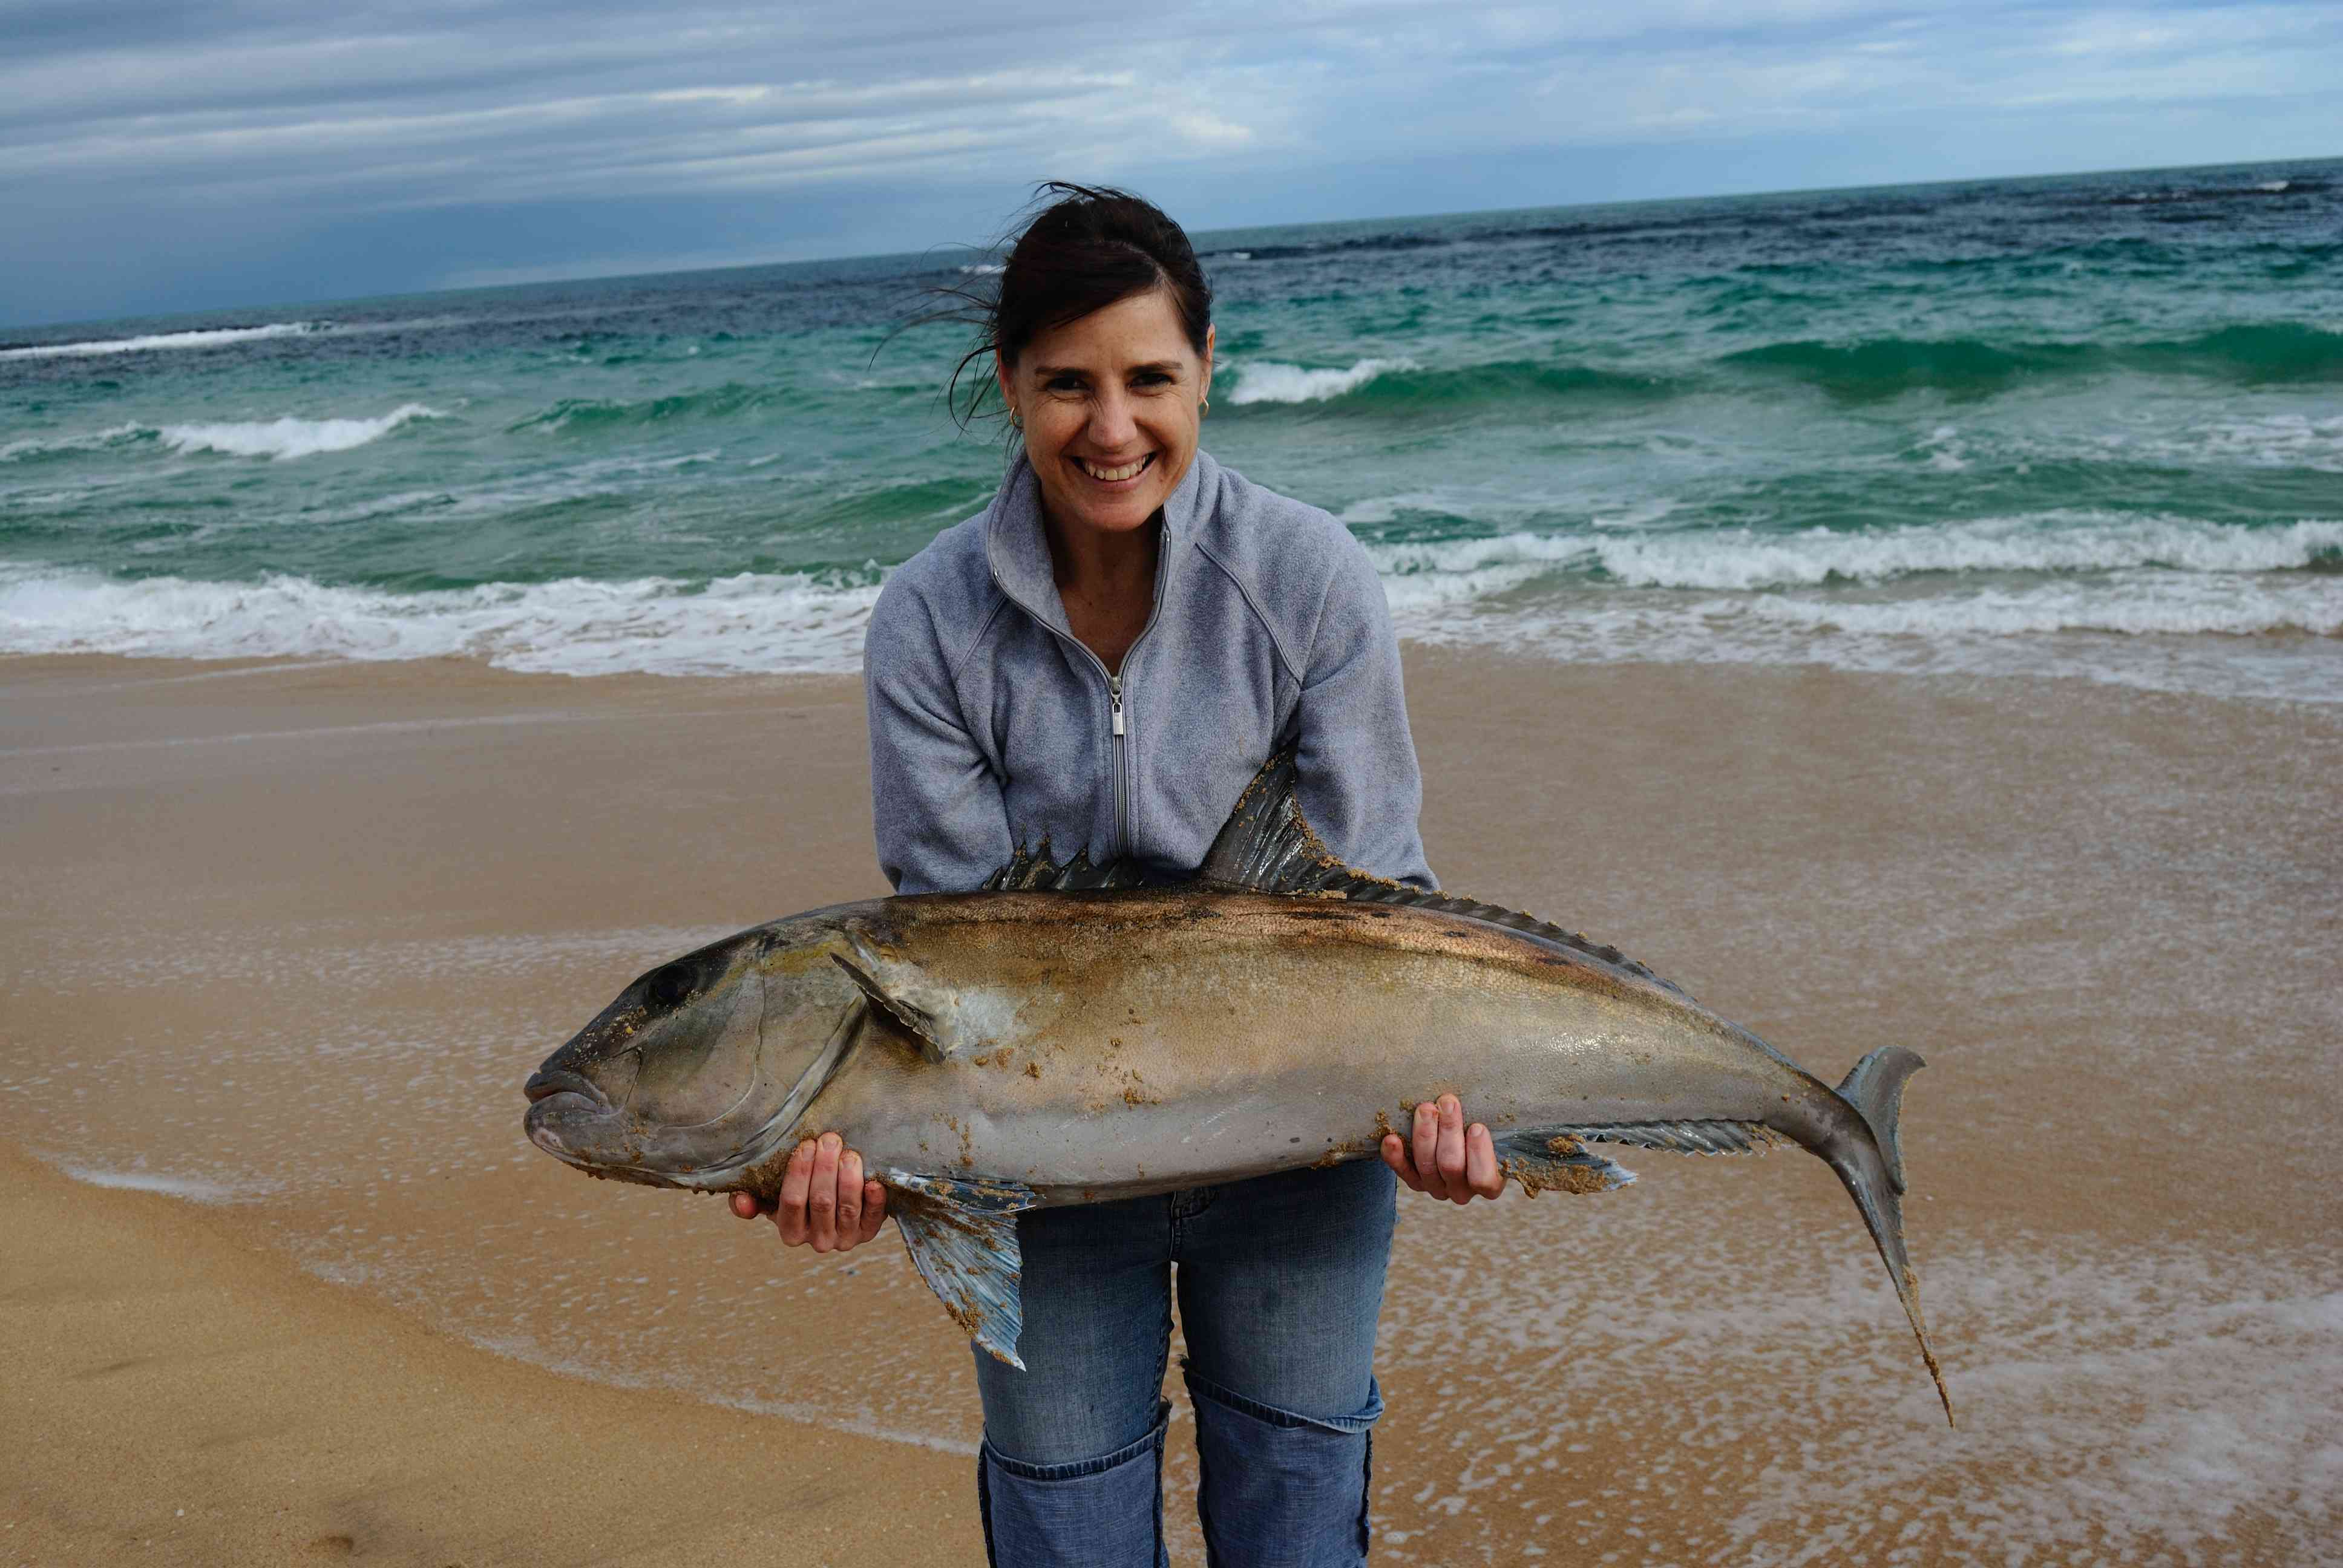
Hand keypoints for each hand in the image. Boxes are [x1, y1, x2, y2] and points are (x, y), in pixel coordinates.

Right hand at [728, 1133, 887, 1252]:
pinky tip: (873, 1181)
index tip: (806, 1145)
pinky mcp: (869, 1232)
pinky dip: (875, 1199)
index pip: (792, 1201)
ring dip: (849, 1178)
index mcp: (790, 1232)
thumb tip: (740, 1200)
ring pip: (847, 1207)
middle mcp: (818, 1240)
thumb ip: (753, 1199)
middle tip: (829, 1140)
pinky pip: (875, 1217)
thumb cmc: (802, 1197)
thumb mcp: (773, 1200)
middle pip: (821, 1201)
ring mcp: (845, 1238)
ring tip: (849, 1153)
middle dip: (825, 1167)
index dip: (799, 1173)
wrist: (838, 1210)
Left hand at [1380, 1093, 1503, 1204]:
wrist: (1462, 1138)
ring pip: (1427, 1166)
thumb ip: (1501, 1123)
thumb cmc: (1485, 1129)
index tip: (1477, 1126)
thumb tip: (1511, 1094)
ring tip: (1426, 1107)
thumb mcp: (1500, 1129)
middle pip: (1451, 1166)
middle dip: (1449, 1131)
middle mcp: (1461, 1191)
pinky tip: (1391, 1138)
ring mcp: (1436, 1188)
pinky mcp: (1415, 1181)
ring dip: (1425, 1134)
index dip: (1479, 1154)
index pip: (1483, 1179)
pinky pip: (1403, 1172)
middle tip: (1448, 1102)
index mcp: (1489, 1184)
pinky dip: (1396, 1156)